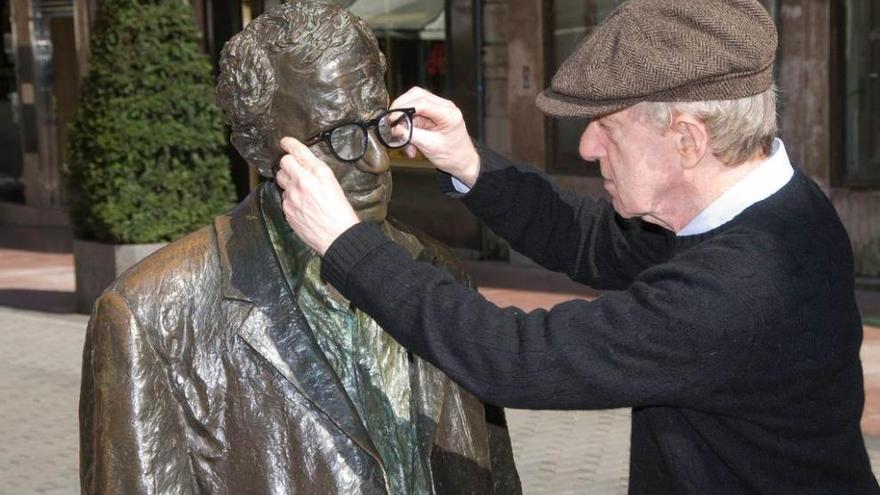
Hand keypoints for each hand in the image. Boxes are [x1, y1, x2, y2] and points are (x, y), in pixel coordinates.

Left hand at [275, 137, 359, 255]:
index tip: (285, 142)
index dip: (289, 144)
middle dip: (287, 163)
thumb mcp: (334, 184)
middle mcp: (303, 180)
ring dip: (287, 179)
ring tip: (298, 188)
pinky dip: (290, 198)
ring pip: (281, 178)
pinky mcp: (287, 208)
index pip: (298, 151)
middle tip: (292, 168)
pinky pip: (284, 197)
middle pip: (284, 162)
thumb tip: (304, 167)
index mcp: (319, 172)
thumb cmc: (341, 213)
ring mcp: (293, 195)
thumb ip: (317, 173)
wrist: (338, 236)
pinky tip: (301, 205)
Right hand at [391, 86, 480, 186]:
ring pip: (414, 103)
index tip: (391, 119)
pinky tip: (409, 143)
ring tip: (402, 137)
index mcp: (448, 113)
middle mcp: (444, 107)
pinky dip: (409, 126)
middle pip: (417, 95)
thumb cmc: (453, 155)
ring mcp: (439, 109)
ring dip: (404, 119)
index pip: (422, 102)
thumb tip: (394, 128)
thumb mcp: (430, 147)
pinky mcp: (433, 115)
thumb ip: (411, 135)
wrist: (463, 162)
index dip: (403, 108)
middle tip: (391, 121)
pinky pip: (415, 114)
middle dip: (401, 107)